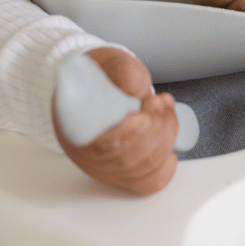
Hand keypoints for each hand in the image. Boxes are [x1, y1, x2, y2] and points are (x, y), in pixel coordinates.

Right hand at [52, 47, 177, 194]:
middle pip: (125, 160)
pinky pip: (147, 182)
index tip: (142, 118)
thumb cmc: (101, 76)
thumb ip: (122, 72)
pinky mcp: (124, 172)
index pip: (99, 147)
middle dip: (153, 129)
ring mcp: (107, 166)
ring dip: (163, 137)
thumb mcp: (109, 64)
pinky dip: (165, 165)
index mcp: (75, 129)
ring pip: (139, 169)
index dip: (125, 136)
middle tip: (159, 103)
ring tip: (165, 109)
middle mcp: (88, 155)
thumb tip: (135, 86)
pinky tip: (168, 142)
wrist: (98, 83)